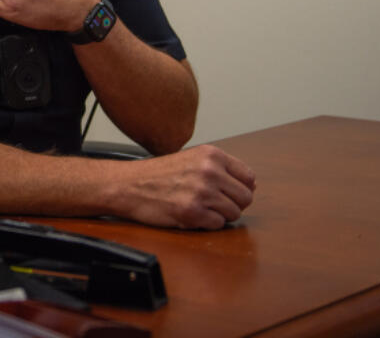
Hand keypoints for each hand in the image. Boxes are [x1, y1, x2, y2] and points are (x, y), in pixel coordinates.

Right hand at [109, 145, 256, 229]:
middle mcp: (209, 171)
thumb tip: (251, 185)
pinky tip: (190, 214)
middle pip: (246, 198)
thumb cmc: (158, 174)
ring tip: (199, 207)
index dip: (241, 188)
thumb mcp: (191, 159)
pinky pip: (217, 225)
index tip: (227, 192)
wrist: (128, 184)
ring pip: (234, 213)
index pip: (249, 177)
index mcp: (211, 154)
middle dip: (232, 204)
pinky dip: (206, 224)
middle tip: (212, 203)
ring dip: (219, 215)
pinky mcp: (192, 212)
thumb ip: (220, 168)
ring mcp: (202, 192)